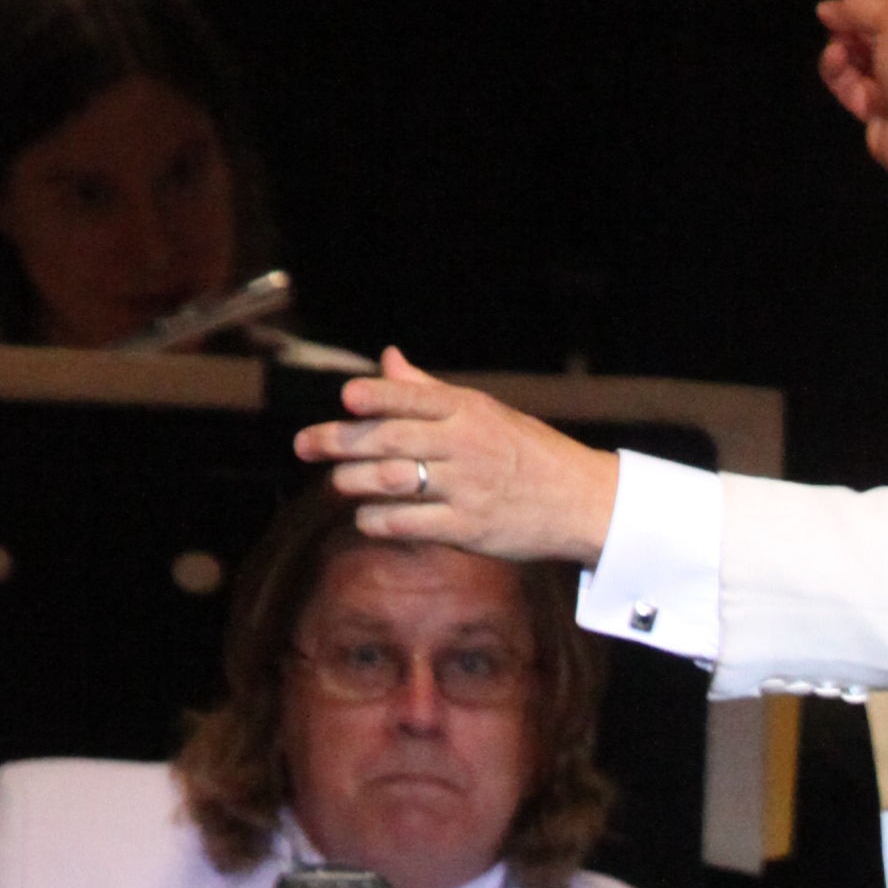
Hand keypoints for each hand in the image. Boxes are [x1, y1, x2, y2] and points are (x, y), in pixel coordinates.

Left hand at [293, 352, 617, 565]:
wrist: (583, 502)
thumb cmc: (529, 454)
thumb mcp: (486, 412)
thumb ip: (429, 391)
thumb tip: (387, 359)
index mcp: (468, 411)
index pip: (410, 397)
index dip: (374, 397)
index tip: (345, 399)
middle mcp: (464, 445)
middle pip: (387, 438)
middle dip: (338, 441)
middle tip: (304, 445)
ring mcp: (465, 488)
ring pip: (390, 481)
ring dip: (352, 482)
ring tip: (337, 483)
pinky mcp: (468, 528)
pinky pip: (407, 523)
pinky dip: (377, 521)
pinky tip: (365, 518)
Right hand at [818, 0, 887, 169]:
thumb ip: (860, 6)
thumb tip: (830, 11)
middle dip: (867, 5)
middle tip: (846, 2)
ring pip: (864, 46)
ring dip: (846, 39)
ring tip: (839, 39)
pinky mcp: (881, 106)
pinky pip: (851, 78)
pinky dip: (839, 69)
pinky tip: (834, 59)